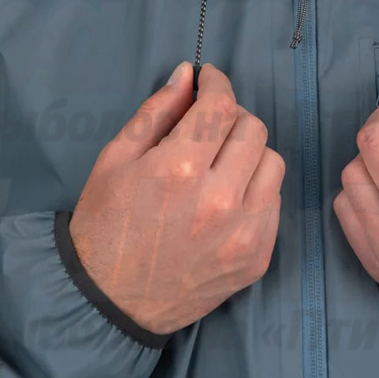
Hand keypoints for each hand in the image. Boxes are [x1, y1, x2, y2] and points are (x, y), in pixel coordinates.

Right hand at [69, 62, 284, 336]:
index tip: (209, 80)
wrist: (107, 302)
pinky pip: (274, 203)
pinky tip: (227, 196)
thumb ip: (156, 112)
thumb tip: (187, 75)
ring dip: (248, 153)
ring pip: (272, 163)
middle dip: (231, 117)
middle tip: (209, 124)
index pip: (222, 106)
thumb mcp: (116, 159)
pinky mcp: (256, 258)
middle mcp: (219, 200)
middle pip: (253, 130)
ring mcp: (243, 233)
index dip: (217, 84)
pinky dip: (255, 190)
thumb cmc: (104, 225)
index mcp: (179, 170)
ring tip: (220, 161)